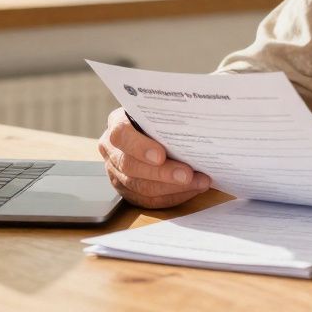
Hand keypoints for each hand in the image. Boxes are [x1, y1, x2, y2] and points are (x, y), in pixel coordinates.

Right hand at [97, 107, 211, 207]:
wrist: (151, 130)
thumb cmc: (159, 118)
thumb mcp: (160, 110)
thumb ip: (169, 115)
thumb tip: (198, 121)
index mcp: (118, 124)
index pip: (121, 135)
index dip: (140, 147)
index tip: (161, 155)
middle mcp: (112, 150)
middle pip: (131, 166)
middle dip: (163, 173)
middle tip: (188, 175)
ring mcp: (117, 173)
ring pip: (140, 187)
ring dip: (173, 188)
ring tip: (199, 182)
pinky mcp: (127, 191)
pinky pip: (148, 201)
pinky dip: (173, 196)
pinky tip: (192, 189)